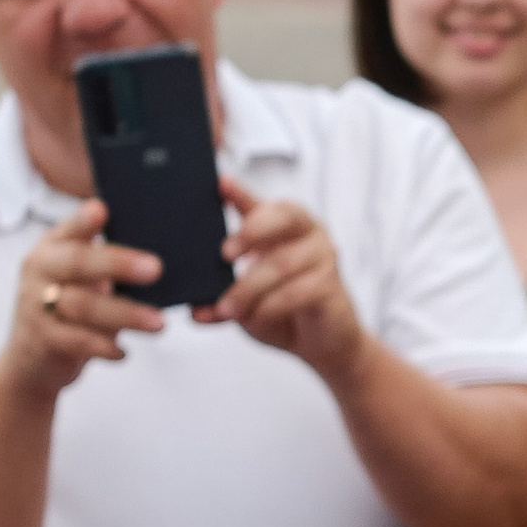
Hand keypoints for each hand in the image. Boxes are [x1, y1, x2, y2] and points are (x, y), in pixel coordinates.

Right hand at [3, 202, 165, 401]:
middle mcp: (40, 270)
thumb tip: (156, 258)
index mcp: (52, 247)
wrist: (29, 360)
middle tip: (156, 268)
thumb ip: (105, 262)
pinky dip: (104, 346)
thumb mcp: (80, 278)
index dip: (83, 220)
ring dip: (125, 314)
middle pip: (78, 262)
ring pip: (82, 305)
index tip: (103, 210)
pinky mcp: (41, 339)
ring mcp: (36, 304)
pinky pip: (77, 341)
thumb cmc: (67, 308)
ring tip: (158, 323)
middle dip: (118, 264)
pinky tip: (124, 352)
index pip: (70, 228)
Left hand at [195, 178, 364, 377]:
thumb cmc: (284, 311)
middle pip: (283, 215)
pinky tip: (257, 316)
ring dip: (249, 289)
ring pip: (281, 263)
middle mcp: (306, 233)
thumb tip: (196, 310)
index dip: (240, 192)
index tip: (220, 184)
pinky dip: (271, 306)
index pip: (260, 203)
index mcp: (281, 227)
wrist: (322, 342)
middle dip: (251, 230)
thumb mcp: (247, 302)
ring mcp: (322, 256)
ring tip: (229, 309)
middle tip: (225, 254)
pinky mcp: (330, 284)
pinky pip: (296, 291)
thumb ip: (223, 300)